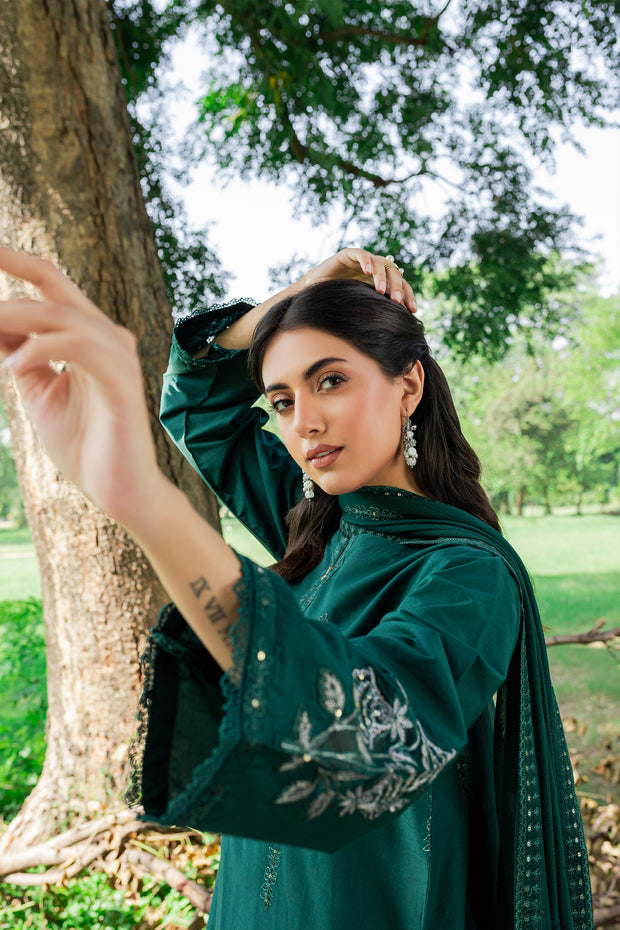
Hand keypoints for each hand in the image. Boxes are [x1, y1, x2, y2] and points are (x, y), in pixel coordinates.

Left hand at [0, 248, 168, 527]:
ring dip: (11, 317)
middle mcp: (106, 335)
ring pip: (58, 314)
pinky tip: (13, 366)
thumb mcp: (38, 390)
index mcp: (88, 335)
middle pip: (53, 282)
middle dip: (9, 262)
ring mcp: (117, 354)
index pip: (47, 286)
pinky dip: (39, 350)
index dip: (11, 262)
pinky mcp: (121, 379)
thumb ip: (20, 353)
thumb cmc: (83, 444)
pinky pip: (77, 347)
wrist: (119, 490)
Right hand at [300, 248, 416, 312]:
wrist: (314, 290)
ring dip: (381, 277)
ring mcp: (363, 261)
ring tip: (380, 290)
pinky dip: (366, 262)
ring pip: (380, 263)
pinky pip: (361, 255)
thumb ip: (375, 312)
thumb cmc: (336, 301)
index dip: (408, 296)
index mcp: (381, 281)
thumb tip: (394, 330)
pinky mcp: (349, 254)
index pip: (400, 285)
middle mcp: (375, 270)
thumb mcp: (360, 308)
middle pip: (394, 273)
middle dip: (397, 287)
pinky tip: (367, 272)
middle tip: (396, 301)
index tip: (412, 310)